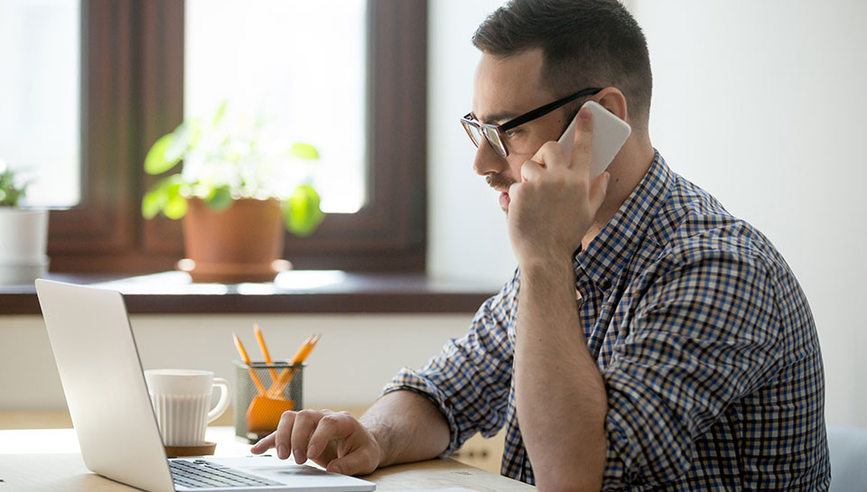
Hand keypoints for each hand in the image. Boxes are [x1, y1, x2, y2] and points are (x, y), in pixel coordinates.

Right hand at [250, 409, 382, 475]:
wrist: (361, 443)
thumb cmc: (363, 449)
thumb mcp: (366, 459)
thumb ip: (351, 463)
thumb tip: (332, 468)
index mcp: (343, 421)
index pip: (327, 421)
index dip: (317, 436)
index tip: (311, 454)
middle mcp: (324, 416)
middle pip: (305, 416)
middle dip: (297, 437)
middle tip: (298, 459)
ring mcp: (311, 423)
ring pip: (290, 418)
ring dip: (283, 436)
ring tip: (283, 457)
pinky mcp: (300, 432)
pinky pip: (281, 432)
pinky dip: (268, 440)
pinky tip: (257, 450)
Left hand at [507, 105, 609, 265]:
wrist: (545, 256)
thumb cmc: (567, 237)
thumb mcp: (588, 214)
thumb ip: (597, 191)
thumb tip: (604, 174)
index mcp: (580, 182)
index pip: (585, 148)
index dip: (586, 128)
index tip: (586, 112)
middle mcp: (561, 179)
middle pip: (550, 146)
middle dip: (544, 152)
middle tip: (542, 167)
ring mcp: (539, 184)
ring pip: (529, 166)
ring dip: (528, 178)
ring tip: (533, 199)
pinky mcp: (521, 192)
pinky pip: (515, 186)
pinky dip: (516, 198)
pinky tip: (523, 213)